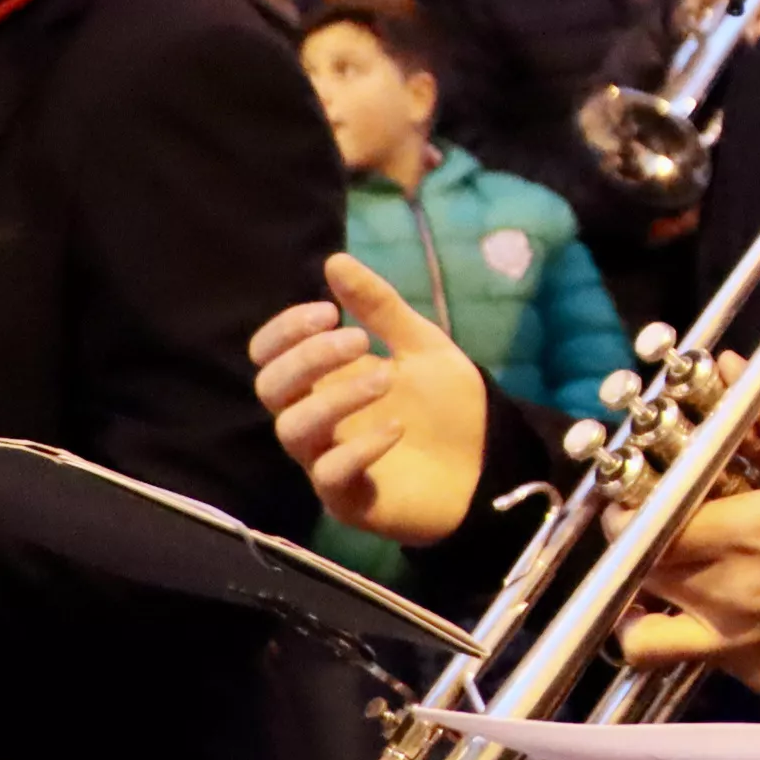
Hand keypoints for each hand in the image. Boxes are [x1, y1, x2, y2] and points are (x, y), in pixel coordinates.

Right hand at [251, 255, 486, 541]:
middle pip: (270, 389)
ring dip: (334, 397)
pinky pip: (328, 475)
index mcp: (323, 381)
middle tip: (359, 340)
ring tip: (387, 378)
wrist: (490, 462)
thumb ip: (380, 307)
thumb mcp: (421, 345)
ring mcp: (326, 461)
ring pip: (292, 430)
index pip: (269, 356)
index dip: (284, 332)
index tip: (327, 312)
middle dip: (308, 358)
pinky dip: (359, 448)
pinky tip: (397, 427)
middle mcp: (315, 420)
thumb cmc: (447, 406)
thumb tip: (334, 260)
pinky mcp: (348, 499)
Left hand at [620, 382, 759, 692]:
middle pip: (638, 577)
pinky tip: (720, 623)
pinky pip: (702, 662)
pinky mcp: (756, 673)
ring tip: (654, 598)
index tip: (634, 502)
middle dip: (632, 555)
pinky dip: (697, 642)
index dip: (627, 516)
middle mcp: (720, 591)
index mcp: (736, 532)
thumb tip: (732, 365)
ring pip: (646, 641)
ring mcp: (734, 641)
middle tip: (647, 538)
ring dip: (638, 618)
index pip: (642, 529)